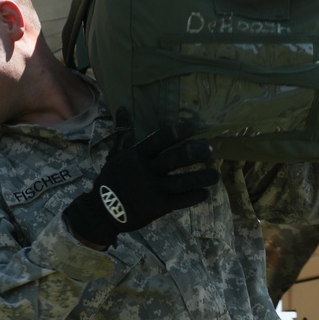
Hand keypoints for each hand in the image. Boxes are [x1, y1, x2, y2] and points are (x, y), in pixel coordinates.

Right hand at [63, 116, 217, 247]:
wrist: (103, 212)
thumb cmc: (111, 179)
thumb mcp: (116, 154)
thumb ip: (124, 132)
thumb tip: (122, 107)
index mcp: (137, 155)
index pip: (159, 140)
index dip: (177, 133)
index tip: (192, 128)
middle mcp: (146, 171)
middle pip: (175, 159)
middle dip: (195, 153)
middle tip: (209, 151)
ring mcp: (152, 190)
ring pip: (182, 182)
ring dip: (202, 178)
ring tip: (215, 175)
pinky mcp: (157, 207)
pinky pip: (180, 201)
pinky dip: (194, 196)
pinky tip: (204, 193)